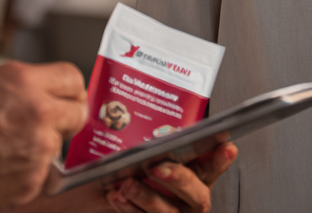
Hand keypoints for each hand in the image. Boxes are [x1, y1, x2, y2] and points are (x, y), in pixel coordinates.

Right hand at [0, 61, 87, 212]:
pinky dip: (28, 171)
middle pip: (77, 111)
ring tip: (4, 149)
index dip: (71, 90)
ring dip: (41, 146)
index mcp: (22, 80)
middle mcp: (37, 110)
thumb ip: (23, 88)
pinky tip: (0, 167)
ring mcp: (39, 146)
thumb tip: (47, 94)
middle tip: (45, 125)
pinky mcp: (34, 178)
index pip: (72, 77)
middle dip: (66, 118)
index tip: (68, 97)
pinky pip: (43, 172)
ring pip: (58, 144)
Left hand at [24, 143, 236, 212]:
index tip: (226, 146)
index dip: (220, 158)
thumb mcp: (136, 146)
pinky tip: (116, 195)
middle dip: (179, 179)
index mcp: (191, 172)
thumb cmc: (117, 168)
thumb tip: (150, 108)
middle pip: (198, 194)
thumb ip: (152, 136)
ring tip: (126, 183)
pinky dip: (130, 208)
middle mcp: (186, 196)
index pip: (213, 165)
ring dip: (148, 197)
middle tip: (159, 167)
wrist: (85, 195)